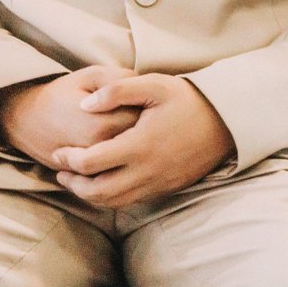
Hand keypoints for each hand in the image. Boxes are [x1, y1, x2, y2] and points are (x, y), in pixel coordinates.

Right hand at [0, 66, 139, 168]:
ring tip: (124, 125)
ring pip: (129, 155)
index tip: (138, 98)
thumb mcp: (90, 75)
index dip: (146, 106)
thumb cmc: (62, 94)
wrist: (26, 121)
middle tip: (133, 111)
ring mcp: (91, 167)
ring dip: (134, 141)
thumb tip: (145, 87)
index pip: (144, 119)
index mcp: (101, 125)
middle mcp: (98, 151)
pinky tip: (116, 139)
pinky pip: (116, 167)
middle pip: (140, 139)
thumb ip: (120, 78)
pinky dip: (122, 155)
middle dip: (144, 124)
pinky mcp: (87, 175)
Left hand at [52, 73, 234, 207]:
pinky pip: (132, 201)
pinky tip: (107, 181)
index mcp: (140, 145)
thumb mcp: (154, 84)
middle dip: (74, 183)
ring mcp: (159, 183)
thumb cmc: (189, 99)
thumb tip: (85, 105)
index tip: (60, 150)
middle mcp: (148, 170)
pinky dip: (112, 197)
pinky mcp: (168, 188)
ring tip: (79, 179)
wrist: (227, 120)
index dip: (68, 159)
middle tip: (62, 170)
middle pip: (96, 191)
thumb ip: (117, 90)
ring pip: (113, 202)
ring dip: (90, 194)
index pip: (90, 163)